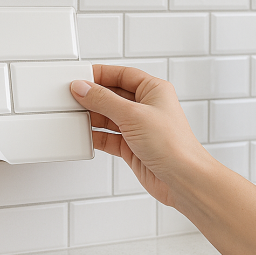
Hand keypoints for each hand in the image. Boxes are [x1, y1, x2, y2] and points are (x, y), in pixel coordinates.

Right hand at [70, 65, 210, 207]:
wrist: (183, 180)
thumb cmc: (174, 146)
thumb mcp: (133, 115)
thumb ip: (104, 101)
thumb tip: (83, 88)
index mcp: (154, 90)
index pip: (122, 74)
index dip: (100, 74)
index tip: (80, 77)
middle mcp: (146, 107)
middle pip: (112, 95)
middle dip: (92, 96)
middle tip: (72, 97)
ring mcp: (138, 128)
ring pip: (108, 116)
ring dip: (92, 117)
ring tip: (74, 115)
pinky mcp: (132, 147)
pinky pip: (108, 136)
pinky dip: (95, 136)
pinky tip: (84, 135)